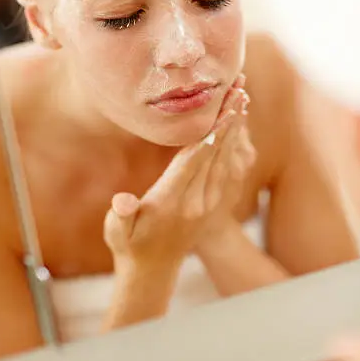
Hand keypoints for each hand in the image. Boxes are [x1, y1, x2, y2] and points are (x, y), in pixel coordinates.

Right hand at [104, 74, 254, 276]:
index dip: (208, 133)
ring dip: (235, 128)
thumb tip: (123, 202)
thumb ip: (121, 216)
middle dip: (228, 119)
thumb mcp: (117, 233)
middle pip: (215, 153)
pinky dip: (233, 143)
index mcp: (173, 202)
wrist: (153, 271)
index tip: (220, 109)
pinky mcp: (213, 202)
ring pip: (225, 158)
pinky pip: (227, 167)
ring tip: (242, 98)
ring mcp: (208, 203)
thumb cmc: (130, 246)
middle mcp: (196, 201)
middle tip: (238, 89)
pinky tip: (236, 124)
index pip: (194, 161)